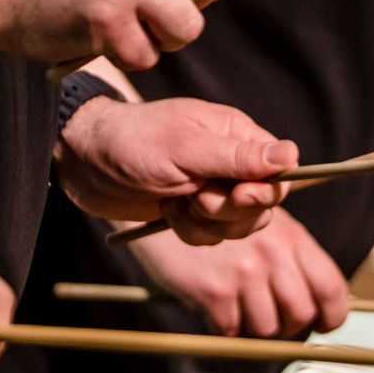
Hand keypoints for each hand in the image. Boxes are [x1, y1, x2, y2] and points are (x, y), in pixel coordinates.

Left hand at [56, 96, 293, 243]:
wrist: (83, 161)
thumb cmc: (132, 141)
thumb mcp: (186, 147)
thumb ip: (238, 156)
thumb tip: (290, 156)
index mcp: (237, 135)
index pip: (280, 170)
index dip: (265, 191)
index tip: (238, 194)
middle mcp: (230, 162)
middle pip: (262, 205)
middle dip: (227, 210)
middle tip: (196, 198)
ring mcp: (212, 189)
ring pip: (237, 226)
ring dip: (205, 223)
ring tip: (175, 202)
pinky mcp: (193, 212)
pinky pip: (211, 237)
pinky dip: (188, 230)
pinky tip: (166, 210)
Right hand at [129, 213, 348, 338]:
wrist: (167, 202)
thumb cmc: (221, 214)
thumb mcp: (265, 223)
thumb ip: (292, 255)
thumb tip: (316, 301)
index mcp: (292, 237)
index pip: (331, 287)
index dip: (332, 315)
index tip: (322, 324)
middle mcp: (272, 255)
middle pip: (301, 314)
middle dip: (290, 324)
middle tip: (273, 316)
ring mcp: (244, 273)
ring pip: (267, 327)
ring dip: (254, 324)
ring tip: (240, 304)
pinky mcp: (214, 291)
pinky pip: (232, 329)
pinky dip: (225, 324)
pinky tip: (216, 303)